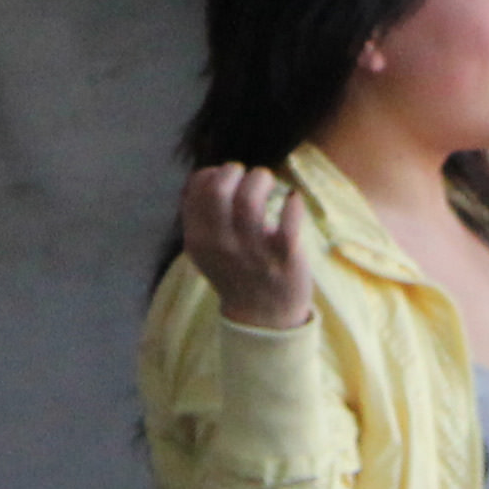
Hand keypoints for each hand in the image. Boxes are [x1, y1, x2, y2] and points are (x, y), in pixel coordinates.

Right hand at [181, 162, 314, 328]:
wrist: (263, 317)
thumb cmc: (237, 270)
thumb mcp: (207, 248)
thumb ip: (201, 215)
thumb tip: (207, 173)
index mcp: (199, 239)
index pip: (196, 190)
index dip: (212, 173)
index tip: (227, 179)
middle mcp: (221, 245)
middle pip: (217, 190)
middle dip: (233, 171)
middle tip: (247, 177)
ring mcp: (252, 252)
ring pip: (250, 200)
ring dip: (261, 180)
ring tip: (268, 182)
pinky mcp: (284, 257)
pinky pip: (288, 222)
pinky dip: (293, 204)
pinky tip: (292, 200)